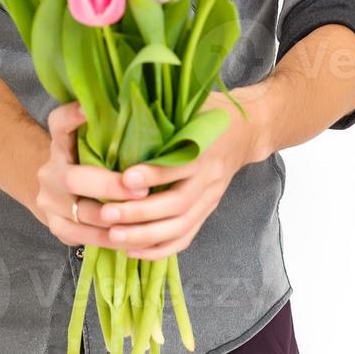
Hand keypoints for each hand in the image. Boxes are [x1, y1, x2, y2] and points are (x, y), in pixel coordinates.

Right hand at [34, 101, 149, 247]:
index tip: (87, 110)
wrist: (59, 194)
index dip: (70, 117)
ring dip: (114, 218)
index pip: (58, 124)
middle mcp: (51, 171)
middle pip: (73, 179)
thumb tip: (153, 122)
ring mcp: (49, 201)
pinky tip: (130, 237)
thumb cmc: (91, 164)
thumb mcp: (95, 146)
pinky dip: (108, 238)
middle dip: (109, 187)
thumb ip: (111, 137)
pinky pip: (82, 236)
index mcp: (61, 144)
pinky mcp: (55, 226)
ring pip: (80, 213)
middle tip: (141, 190)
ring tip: (144, 219)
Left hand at [94, 83, 271, 260]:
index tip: (125, 178)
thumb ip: (166, 111)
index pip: (181, 166)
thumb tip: (124, 105)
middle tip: (107, 213)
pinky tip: (132, 250)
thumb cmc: (211, 113)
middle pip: (178, 204)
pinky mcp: (207, 211)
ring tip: (114, 236)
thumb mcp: (194, 104)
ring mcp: (210, 198)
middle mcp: (210, 177)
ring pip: (180, 226)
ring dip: (145, 235)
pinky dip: (159, 249)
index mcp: (207, 148)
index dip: (154, 175)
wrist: (247, 131)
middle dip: (140, 212)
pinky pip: (185, 237)